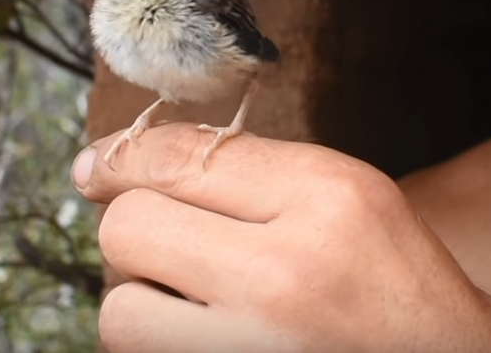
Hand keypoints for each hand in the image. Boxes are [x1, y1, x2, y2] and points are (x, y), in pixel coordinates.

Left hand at [72, 123, 490, 352]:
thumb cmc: (394, 278)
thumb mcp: (347, 192)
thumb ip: (250, 168)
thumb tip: (119, 161)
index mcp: (323, 199)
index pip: (178, 159)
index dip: (121, 158)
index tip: (97, 166)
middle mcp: (284, 275)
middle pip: (128, 230)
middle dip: (138, 228)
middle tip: (174, 241)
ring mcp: (252, 347)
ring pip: (119, 311)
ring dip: (144, 300)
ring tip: (198, 299)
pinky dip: (161, 343)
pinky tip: (209, 334)